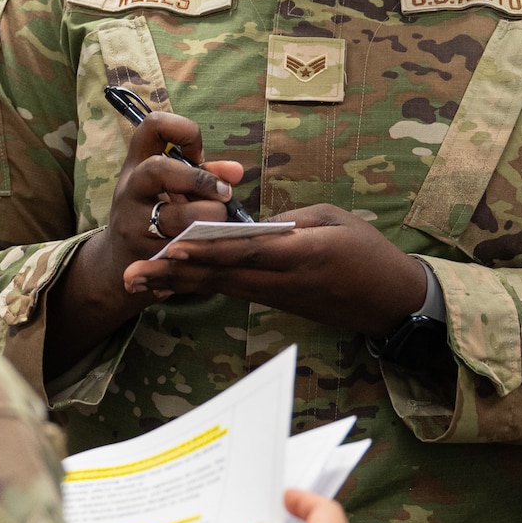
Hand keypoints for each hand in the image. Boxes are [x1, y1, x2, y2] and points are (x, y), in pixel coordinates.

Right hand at [46, 112, 243, 375]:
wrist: (118, 261)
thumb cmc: (154, 212)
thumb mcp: (169, 187)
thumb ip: (205, 173)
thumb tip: (236, 172)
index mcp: (137, 163)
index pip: (152, 126)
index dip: (182, 130)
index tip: (198, 152)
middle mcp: (130, 189)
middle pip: (159, 170)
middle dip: (199, 180)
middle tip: (224, 193)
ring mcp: (133, 223)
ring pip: (174, 216)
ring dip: (207, 216)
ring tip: (220, 222)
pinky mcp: (144, 255)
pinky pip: (181, 248)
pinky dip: (203, 244)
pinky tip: (213, 244)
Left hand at [122, 203, 427, 336]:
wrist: (389, 301)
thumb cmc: (367, 252)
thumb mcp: (333, 221)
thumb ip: (288, 221)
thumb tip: (249, 224)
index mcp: (300, 254)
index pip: (247, 251)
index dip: (209, 250)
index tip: (174, 247)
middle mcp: (280, 280)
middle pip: (220, 275)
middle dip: (174, 274)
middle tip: (132, 274)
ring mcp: (274, 295)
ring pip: (218, 286)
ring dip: (177, 283)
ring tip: (137, 280)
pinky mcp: (272, 301)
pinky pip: (230, 290)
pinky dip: (198, 285)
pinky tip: (170, 284)